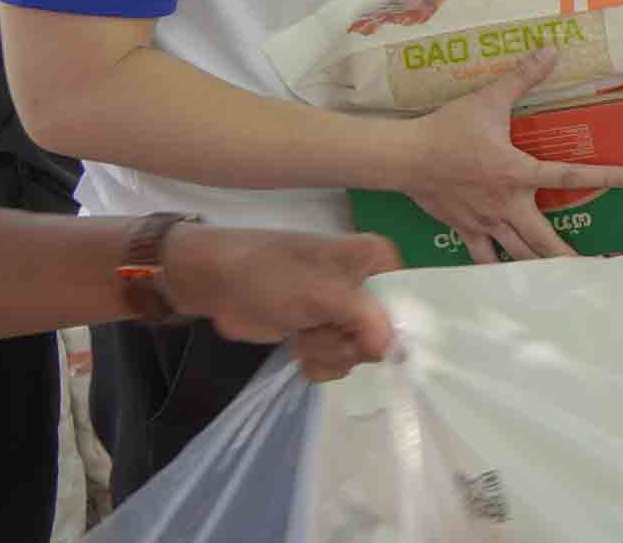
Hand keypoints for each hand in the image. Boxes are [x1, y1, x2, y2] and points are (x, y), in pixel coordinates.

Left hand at [162, 224, 401, 381]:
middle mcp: (366, 283)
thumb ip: (366, 321)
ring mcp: (342, 309)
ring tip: (302, 334)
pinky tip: (298, 346)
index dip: (391, 328)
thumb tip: (396, 352)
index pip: (409, 302)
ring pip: (358, 351)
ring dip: (328, 352)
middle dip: (349, 343)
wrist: (213, 282)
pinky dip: (317, 360)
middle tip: (320, 330)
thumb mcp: (323, 294)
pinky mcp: (321, 329)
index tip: (362, 338)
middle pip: (383, 333)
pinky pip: (337, 359)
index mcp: (377, 260)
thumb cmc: (270, 275)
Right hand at [401, 49, 622, 265]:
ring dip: (540, 269)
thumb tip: (551, 50)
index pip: (569, 175)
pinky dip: (496, 273)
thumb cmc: (447, 129)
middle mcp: (506, 203)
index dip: (602, 176)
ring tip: (560, 285)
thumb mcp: (488, 99)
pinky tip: (509, 286)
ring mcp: (485, 221)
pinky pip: (483, 259)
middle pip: (544, 237)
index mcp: (517, 172)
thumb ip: (522, 76)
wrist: (404, 157)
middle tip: (594, 271)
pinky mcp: (465, 230)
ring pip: (518, 254)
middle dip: (569, 257)